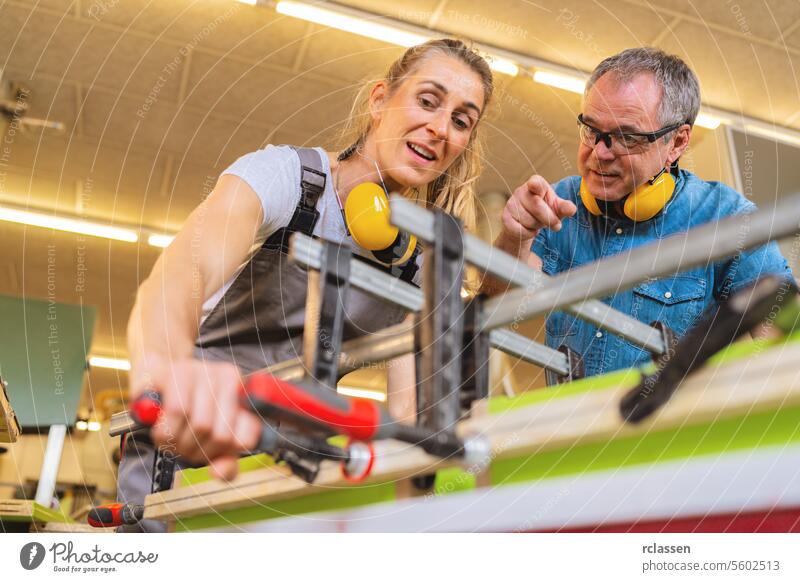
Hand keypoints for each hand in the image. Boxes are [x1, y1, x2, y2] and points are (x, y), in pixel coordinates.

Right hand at [131, 355, 262, 479]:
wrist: (156, 379)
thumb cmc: (188, 410)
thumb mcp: (210, 438)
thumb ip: (223, 459)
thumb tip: (219, 473)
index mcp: (244, 395)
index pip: (248, 437)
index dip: (225, 452)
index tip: (212, 450)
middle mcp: (229, 377)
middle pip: (221, 436)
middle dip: (199, 450)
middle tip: (187, 445)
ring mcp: (205, 371)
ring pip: (201, 424)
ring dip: (181, 441)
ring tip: (175, 436)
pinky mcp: (178, 372)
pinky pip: (178, 410)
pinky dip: (167, 427)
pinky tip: (163, 425)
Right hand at [501, 175, 576, 241]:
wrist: (526, 224)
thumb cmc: (543, 211)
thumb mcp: (556, 208)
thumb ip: (564, 207)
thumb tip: (571, 209)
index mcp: (535, 184)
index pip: (535, 183)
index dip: (535, 185)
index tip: (534, 186)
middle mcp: (520, 191)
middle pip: (537, 206)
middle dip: (549, 218)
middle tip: (556, 224)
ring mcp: (511, 204)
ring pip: (529, 220)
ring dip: (537, 226)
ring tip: (537, 223)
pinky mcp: (505, 217)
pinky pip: (520, 230)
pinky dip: (528, 233)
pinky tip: (529, 229)